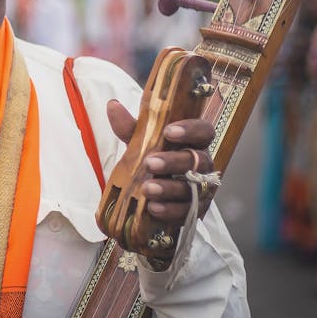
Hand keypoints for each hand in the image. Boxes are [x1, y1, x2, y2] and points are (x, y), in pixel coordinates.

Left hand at [107, 99, 216, 223]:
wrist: (153, 192)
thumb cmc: (152, 159)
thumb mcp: (140, 143)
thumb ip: (130, 127)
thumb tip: (113, 106)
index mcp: (193, 142)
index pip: (204, 130)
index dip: (190, 130)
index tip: (168, 131)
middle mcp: (202, 164)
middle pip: (198, 160)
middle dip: (173, 161)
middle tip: (150, 163)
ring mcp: (202, 188)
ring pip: (193, 187)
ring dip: (169, 188)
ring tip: (147, 189)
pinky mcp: (196, 209)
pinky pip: (187, 211)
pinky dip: (170, 210)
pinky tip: (154, 208)